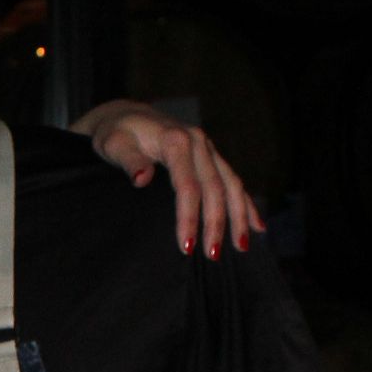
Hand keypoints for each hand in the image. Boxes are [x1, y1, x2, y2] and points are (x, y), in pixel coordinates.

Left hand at [79, 100, 263, 259]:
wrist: (125, 115)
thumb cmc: (115, 133)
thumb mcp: (114, 144)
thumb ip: (129, 160)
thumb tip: (141, 179)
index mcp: (175, 141)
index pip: (188, 186)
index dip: (189, 217)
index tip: (187, 247)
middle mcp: (198, 142)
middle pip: (215, 188)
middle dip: (216, 224)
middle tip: (212, 256)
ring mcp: (207, 148)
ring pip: (231, 184)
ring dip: (238, 216)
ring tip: (241, 247)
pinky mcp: (210, 155)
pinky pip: (233, 180)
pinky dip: (246, 203)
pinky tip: (257, 226)